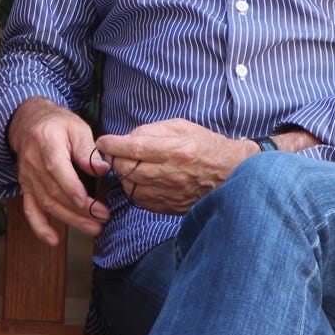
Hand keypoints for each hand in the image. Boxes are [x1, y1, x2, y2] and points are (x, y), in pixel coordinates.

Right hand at [7, 97, 111, 245]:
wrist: (28, 121)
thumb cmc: (57, 124)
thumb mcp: (76, 127)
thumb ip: (88, 149)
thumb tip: (103, 169)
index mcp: (46, 143)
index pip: (57, 169)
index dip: (73, 190)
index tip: (91, 204)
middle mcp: (33, 162)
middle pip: (54, 191)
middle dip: (79, 209)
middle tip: (102, 219)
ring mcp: (27, 177)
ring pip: (46, 204)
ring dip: (69, 219)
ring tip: (92, 228)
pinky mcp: (26, 187)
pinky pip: (30, 209)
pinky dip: (40, 227)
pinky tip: (53, 241)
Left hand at [93, 119, 256, 215]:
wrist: (231, 174)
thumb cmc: (206, 146)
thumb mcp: (181, 127)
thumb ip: (152, 130)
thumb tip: (127, 138)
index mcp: (176, 150)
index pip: (134, 148)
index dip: (112, 145)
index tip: (103, 141)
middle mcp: (171, 174)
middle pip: (128, 169)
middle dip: (114, 159)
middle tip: (112, 153)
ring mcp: (170, 194)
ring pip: (130, 186)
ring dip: (123, 175)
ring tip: (128, 165)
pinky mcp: (170, 207)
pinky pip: (140, 200)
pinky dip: (134, 189)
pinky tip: (139, 179)